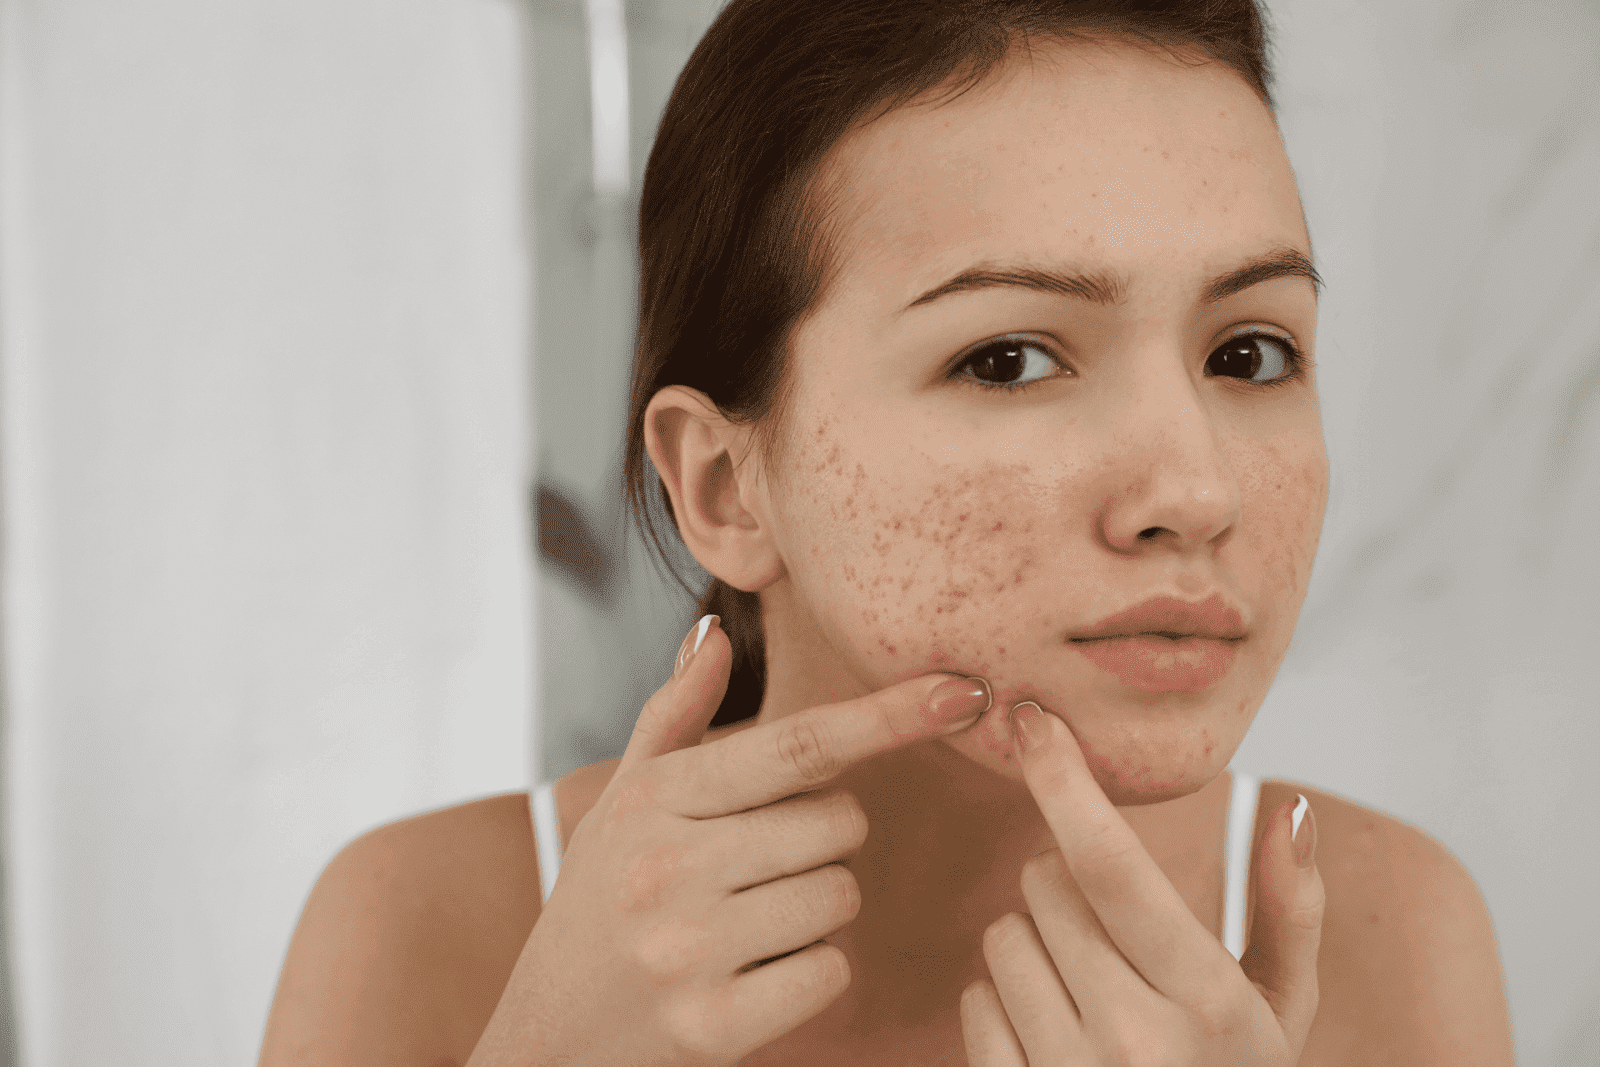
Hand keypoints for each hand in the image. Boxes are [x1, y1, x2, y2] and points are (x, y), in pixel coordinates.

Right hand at [473, 615, 992, 1066]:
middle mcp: (669, 866)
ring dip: (817, 909)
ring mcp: (690, 948)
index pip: (796, 745)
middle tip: (757, 868)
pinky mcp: (714, 1025)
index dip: (886, 715)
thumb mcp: (620, 806)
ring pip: (841, 894)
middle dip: (823, 841)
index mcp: (654, 800)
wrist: (545, 1044)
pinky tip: (754, 977)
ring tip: (748, 924)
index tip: (960, 689)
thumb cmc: (596, 909)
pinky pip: (830, 970)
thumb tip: (714, 633)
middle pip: (838, 823)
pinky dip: (811, 974)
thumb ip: (673, 717)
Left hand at [960, 700, 1323, 1066]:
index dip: (1065, 783)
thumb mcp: (1283, 1012)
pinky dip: (1006, 1002)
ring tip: (1089, 991)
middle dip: (1066, 885)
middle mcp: (1133, 1039)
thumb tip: (1285, 806)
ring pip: (1004, 935)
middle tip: (1111, 934)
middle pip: (1044, 885)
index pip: (1112, 866)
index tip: (1031, 720)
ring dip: (1036, 943)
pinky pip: (977, 1001)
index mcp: (1206, 1001)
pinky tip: (1056, 1033)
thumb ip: (1289, 909)